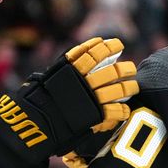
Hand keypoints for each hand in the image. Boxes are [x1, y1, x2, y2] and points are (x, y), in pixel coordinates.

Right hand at [0, 37, 137, 167]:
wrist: (34, 123)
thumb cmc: (38, 99)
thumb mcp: (51, 76)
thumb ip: (67, 66)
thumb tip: (84, 54)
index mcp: (72, 69)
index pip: (95, 52)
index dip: (108, 46)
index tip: (118, 44)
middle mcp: (84, 82)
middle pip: (112, 71)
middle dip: (125, 69)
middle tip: (130, 68)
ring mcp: (91, 98)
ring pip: (118, 90)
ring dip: (129, 87)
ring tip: (133, 86)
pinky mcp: (95, 116)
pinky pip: (114, 111)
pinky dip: (121, 110)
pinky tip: (124, 109)